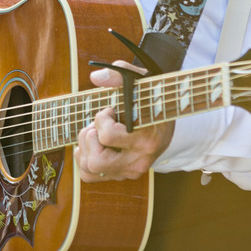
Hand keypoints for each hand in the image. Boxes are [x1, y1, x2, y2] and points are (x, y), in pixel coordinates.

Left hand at [77, 66, 173, 181]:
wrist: (165, 113)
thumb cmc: (149, 96)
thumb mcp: (139, 81)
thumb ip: (120, 75)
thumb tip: (96, 77)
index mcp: (146, 141)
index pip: (107, 136)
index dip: (101, 119)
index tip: (110, 110)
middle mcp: (139, 161)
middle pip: (96, 161)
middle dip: (88, 138)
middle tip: (97, 126)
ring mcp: (130, 171)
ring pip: (90, 169)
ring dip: (85, 148)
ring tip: (96, 134)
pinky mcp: (122, 175)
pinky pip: (89, 175)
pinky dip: (84, 159)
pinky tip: (93, 145)